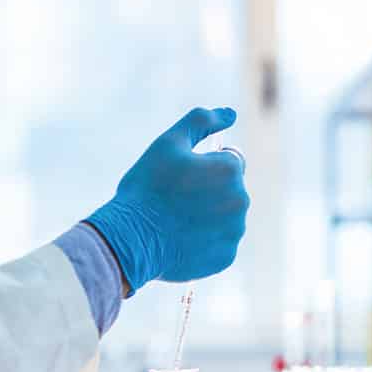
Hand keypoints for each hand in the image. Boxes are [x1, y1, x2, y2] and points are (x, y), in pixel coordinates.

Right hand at [86, 107, 249, 293]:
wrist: (130, 240)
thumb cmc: (147, 187)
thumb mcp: (168, 143)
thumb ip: (202, 120)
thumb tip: (231, 114)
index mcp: (230, 170)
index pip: (228, 161)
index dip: (203, 166)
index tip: (180, 177)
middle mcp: (241, 201)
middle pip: (229, 189)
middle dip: (208, 191)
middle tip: (175, 200)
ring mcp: (234, 232)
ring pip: (225, 216)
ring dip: (208, 215)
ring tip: (176, 220)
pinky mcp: (226, 257)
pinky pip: (219, 242)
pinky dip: (204, 240)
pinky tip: (181, 239)